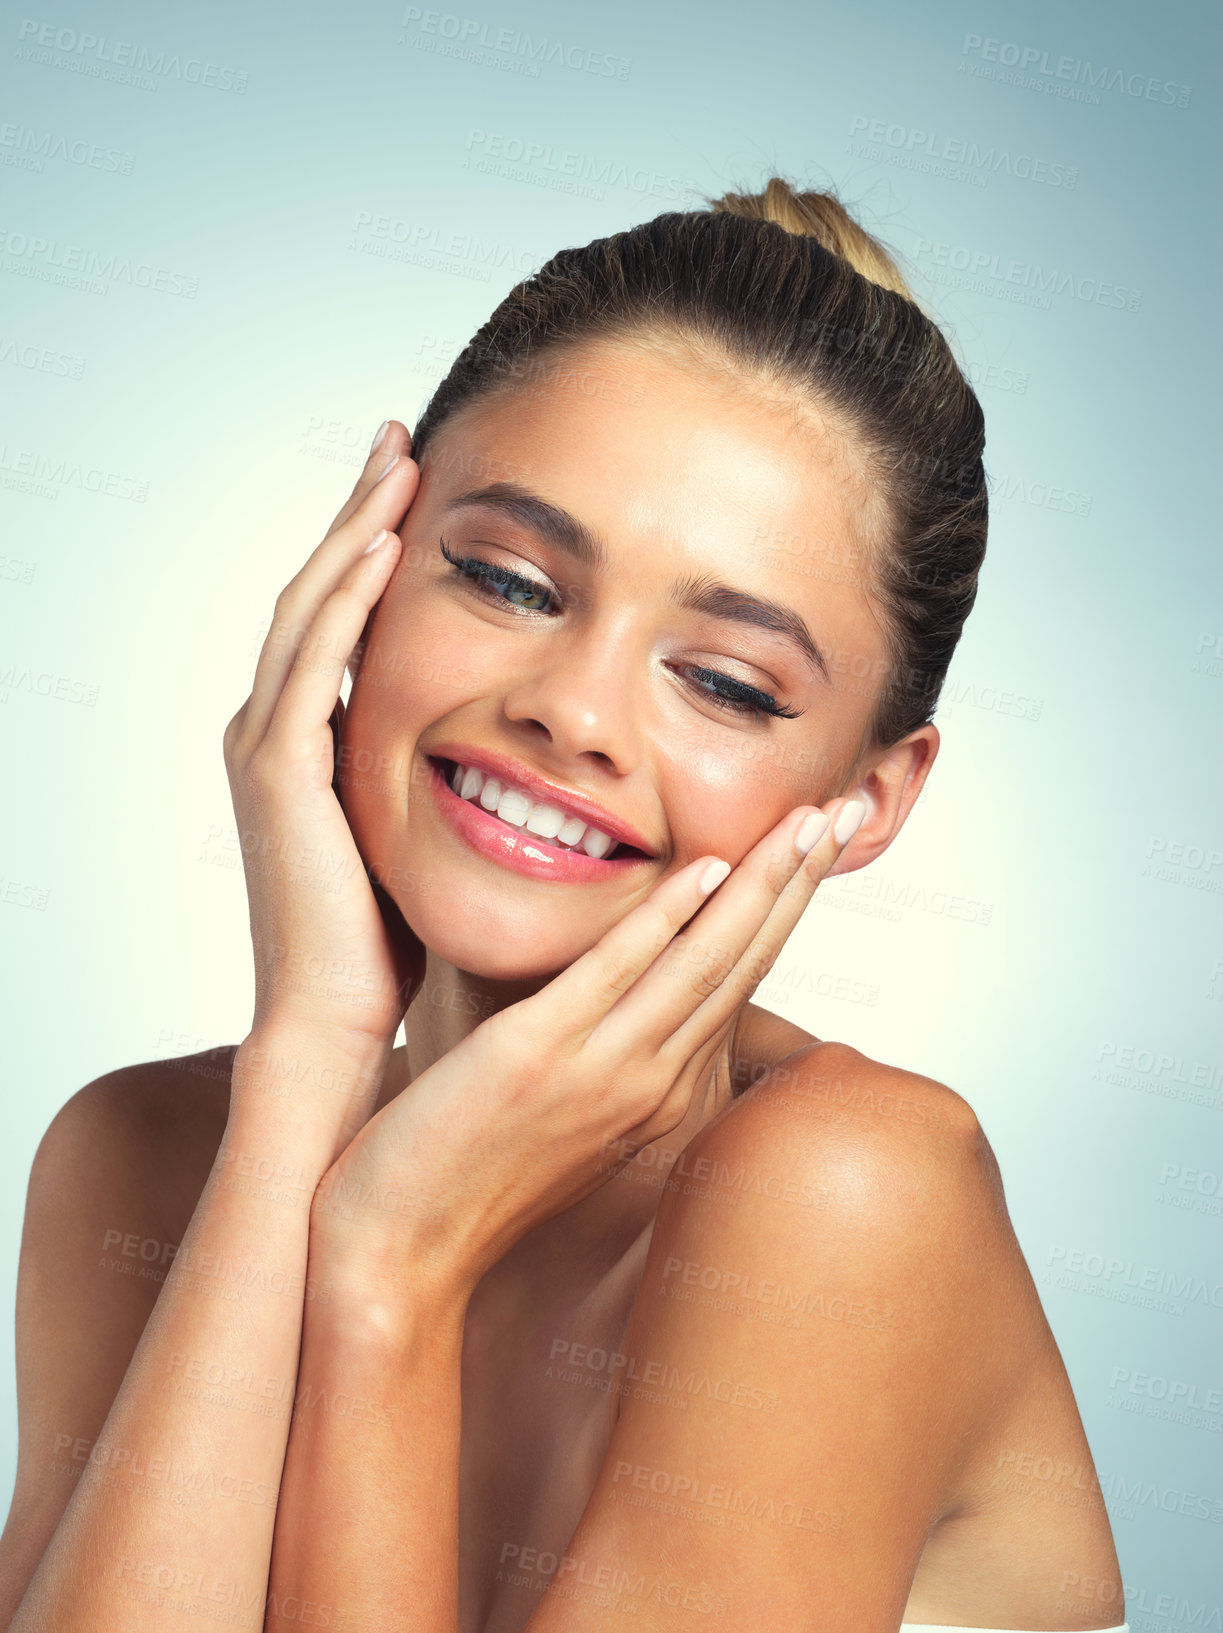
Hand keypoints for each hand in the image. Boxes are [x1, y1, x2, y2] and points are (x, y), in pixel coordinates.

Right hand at [223, 421, 425, 1088]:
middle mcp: (275, 732)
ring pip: (310, 609)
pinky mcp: (279, 772)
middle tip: (399, 438)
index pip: (341, 621)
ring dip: (351, 529)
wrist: (334, 1025)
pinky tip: (381, 543)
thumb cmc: (387, 947)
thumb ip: (436, 779)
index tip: (420, 489)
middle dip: (358, 512)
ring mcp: (268, 748)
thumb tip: (505, 751)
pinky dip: (343, 599)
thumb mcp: (417, 837)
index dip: (373, 549)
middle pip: (319, 594)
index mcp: (309, 745)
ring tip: (396, 460)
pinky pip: (312, 662)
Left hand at [309, 795, 866, 1297]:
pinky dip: (667, 920)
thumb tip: (607, 978)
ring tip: (806, 823)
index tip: (810, 844)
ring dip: (762, 886)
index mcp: (658, 1088)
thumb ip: (597, 1042)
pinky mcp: (538, 1058)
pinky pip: (616, 975)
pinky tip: (705, 869)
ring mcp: (601, 1071)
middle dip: (797, 882)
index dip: (782, 907)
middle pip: (743, 962)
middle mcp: (650, 1081)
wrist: (401, 1253)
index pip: (737, 979)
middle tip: (840, 809)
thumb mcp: (559, 1105)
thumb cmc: (463, 1173)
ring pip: (705, 963)